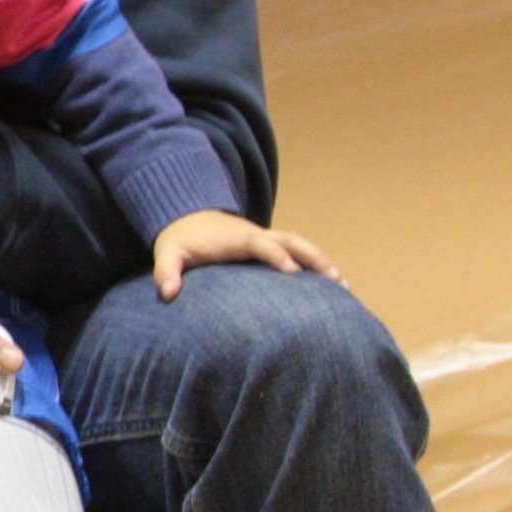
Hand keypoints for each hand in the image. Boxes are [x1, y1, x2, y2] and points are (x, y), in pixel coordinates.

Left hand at [151, 209, 344, 301]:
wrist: (188, 217)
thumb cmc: (180, 239)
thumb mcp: (168, 253)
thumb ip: (166, 272)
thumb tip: (167, 293)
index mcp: (238, 238)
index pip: (262, 244)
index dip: (277, 256)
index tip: (293, 273)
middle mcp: (258, 236)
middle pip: (294, 241)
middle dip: (315, 259)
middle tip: (336, 281)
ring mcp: (267, 240)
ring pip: (302, 246)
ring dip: (323, 262)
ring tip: (345, 287)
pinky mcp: (271, 247)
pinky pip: (299, 253)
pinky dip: (317, 265)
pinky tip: (333, 287)